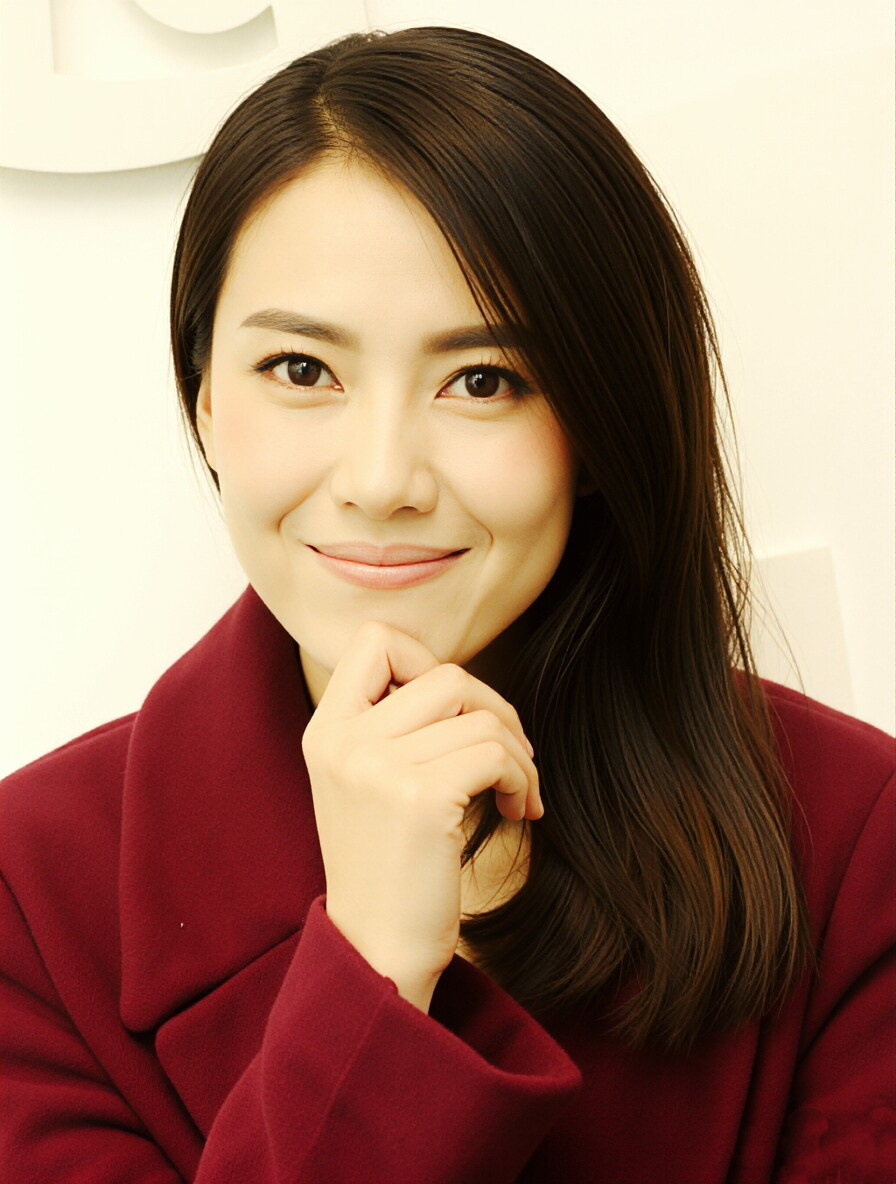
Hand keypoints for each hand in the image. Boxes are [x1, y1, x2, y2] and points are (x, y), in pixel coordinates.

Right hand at [301, 620, 541, 1010]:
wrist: (378, 951)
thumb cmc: (388, 865)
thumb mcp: (367, 781)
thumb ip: (395, 724)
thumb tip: (465, 680)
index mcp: (325, 730)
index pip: (376, 638)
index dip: (428, 660)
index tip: (454, 712)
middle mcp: (344, 740)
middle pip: (447, 674)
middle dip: (494, 710)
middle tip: (508, 759)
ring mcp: (377, 767)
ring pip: (481, 716)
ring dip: (518, 754)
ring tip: (517, 794)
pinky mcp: (420, 799)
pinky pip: (496, 755)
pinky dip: (523, 779)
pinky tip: (520, 811)